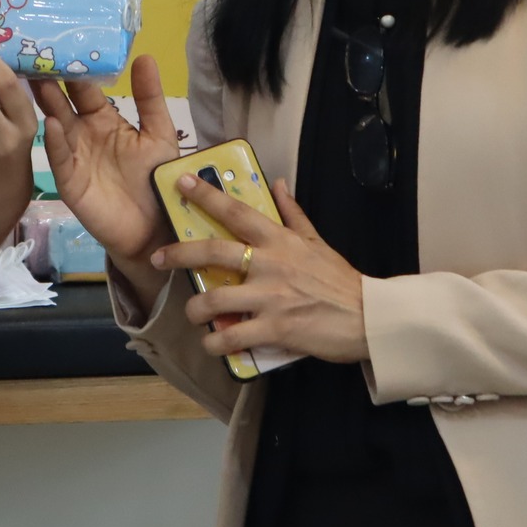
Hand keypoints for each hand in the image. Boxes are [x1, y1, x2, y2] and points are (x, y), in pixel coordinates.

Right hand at [32, 55, 177, 273]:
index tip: (61, 40)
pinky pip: (60, 158)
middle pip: (62, 101)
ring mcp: (73, 156)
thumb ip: (150, 99)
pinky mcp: (70, 181)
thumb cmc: (157, 180)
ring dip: (46, 104)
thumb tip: (144, 56)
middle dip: (50, 79)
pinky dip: (55, 141)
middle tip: (34, 51)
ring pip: (55, 124)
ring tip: (35, 79)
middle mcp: (84, 133)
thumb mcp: (158, 134)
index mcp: (105, 119)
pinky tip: (51, 124)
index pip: (85, 88)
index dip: (75, 67)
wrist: (154, 229)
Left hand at [157, 176, 368, 363]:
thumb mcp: (317, 241)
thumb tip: (277, 184)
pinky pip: (232, 337)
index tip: (184, 183)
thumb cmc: (340, 280)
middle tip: (157, 258)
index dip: (208, 196)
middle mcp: (270, 265)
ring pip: (214, 300)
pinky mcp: (274, 329)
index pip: (237, 212)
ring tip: (193, 314)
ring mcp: (270, 298)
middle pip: (213, 253)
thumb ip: (293, 214)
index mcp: (279, 240)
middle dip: (178, 254)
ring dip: (195, 310)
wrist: (369, 318)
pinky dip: (216, 343)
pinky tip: (213, 344)